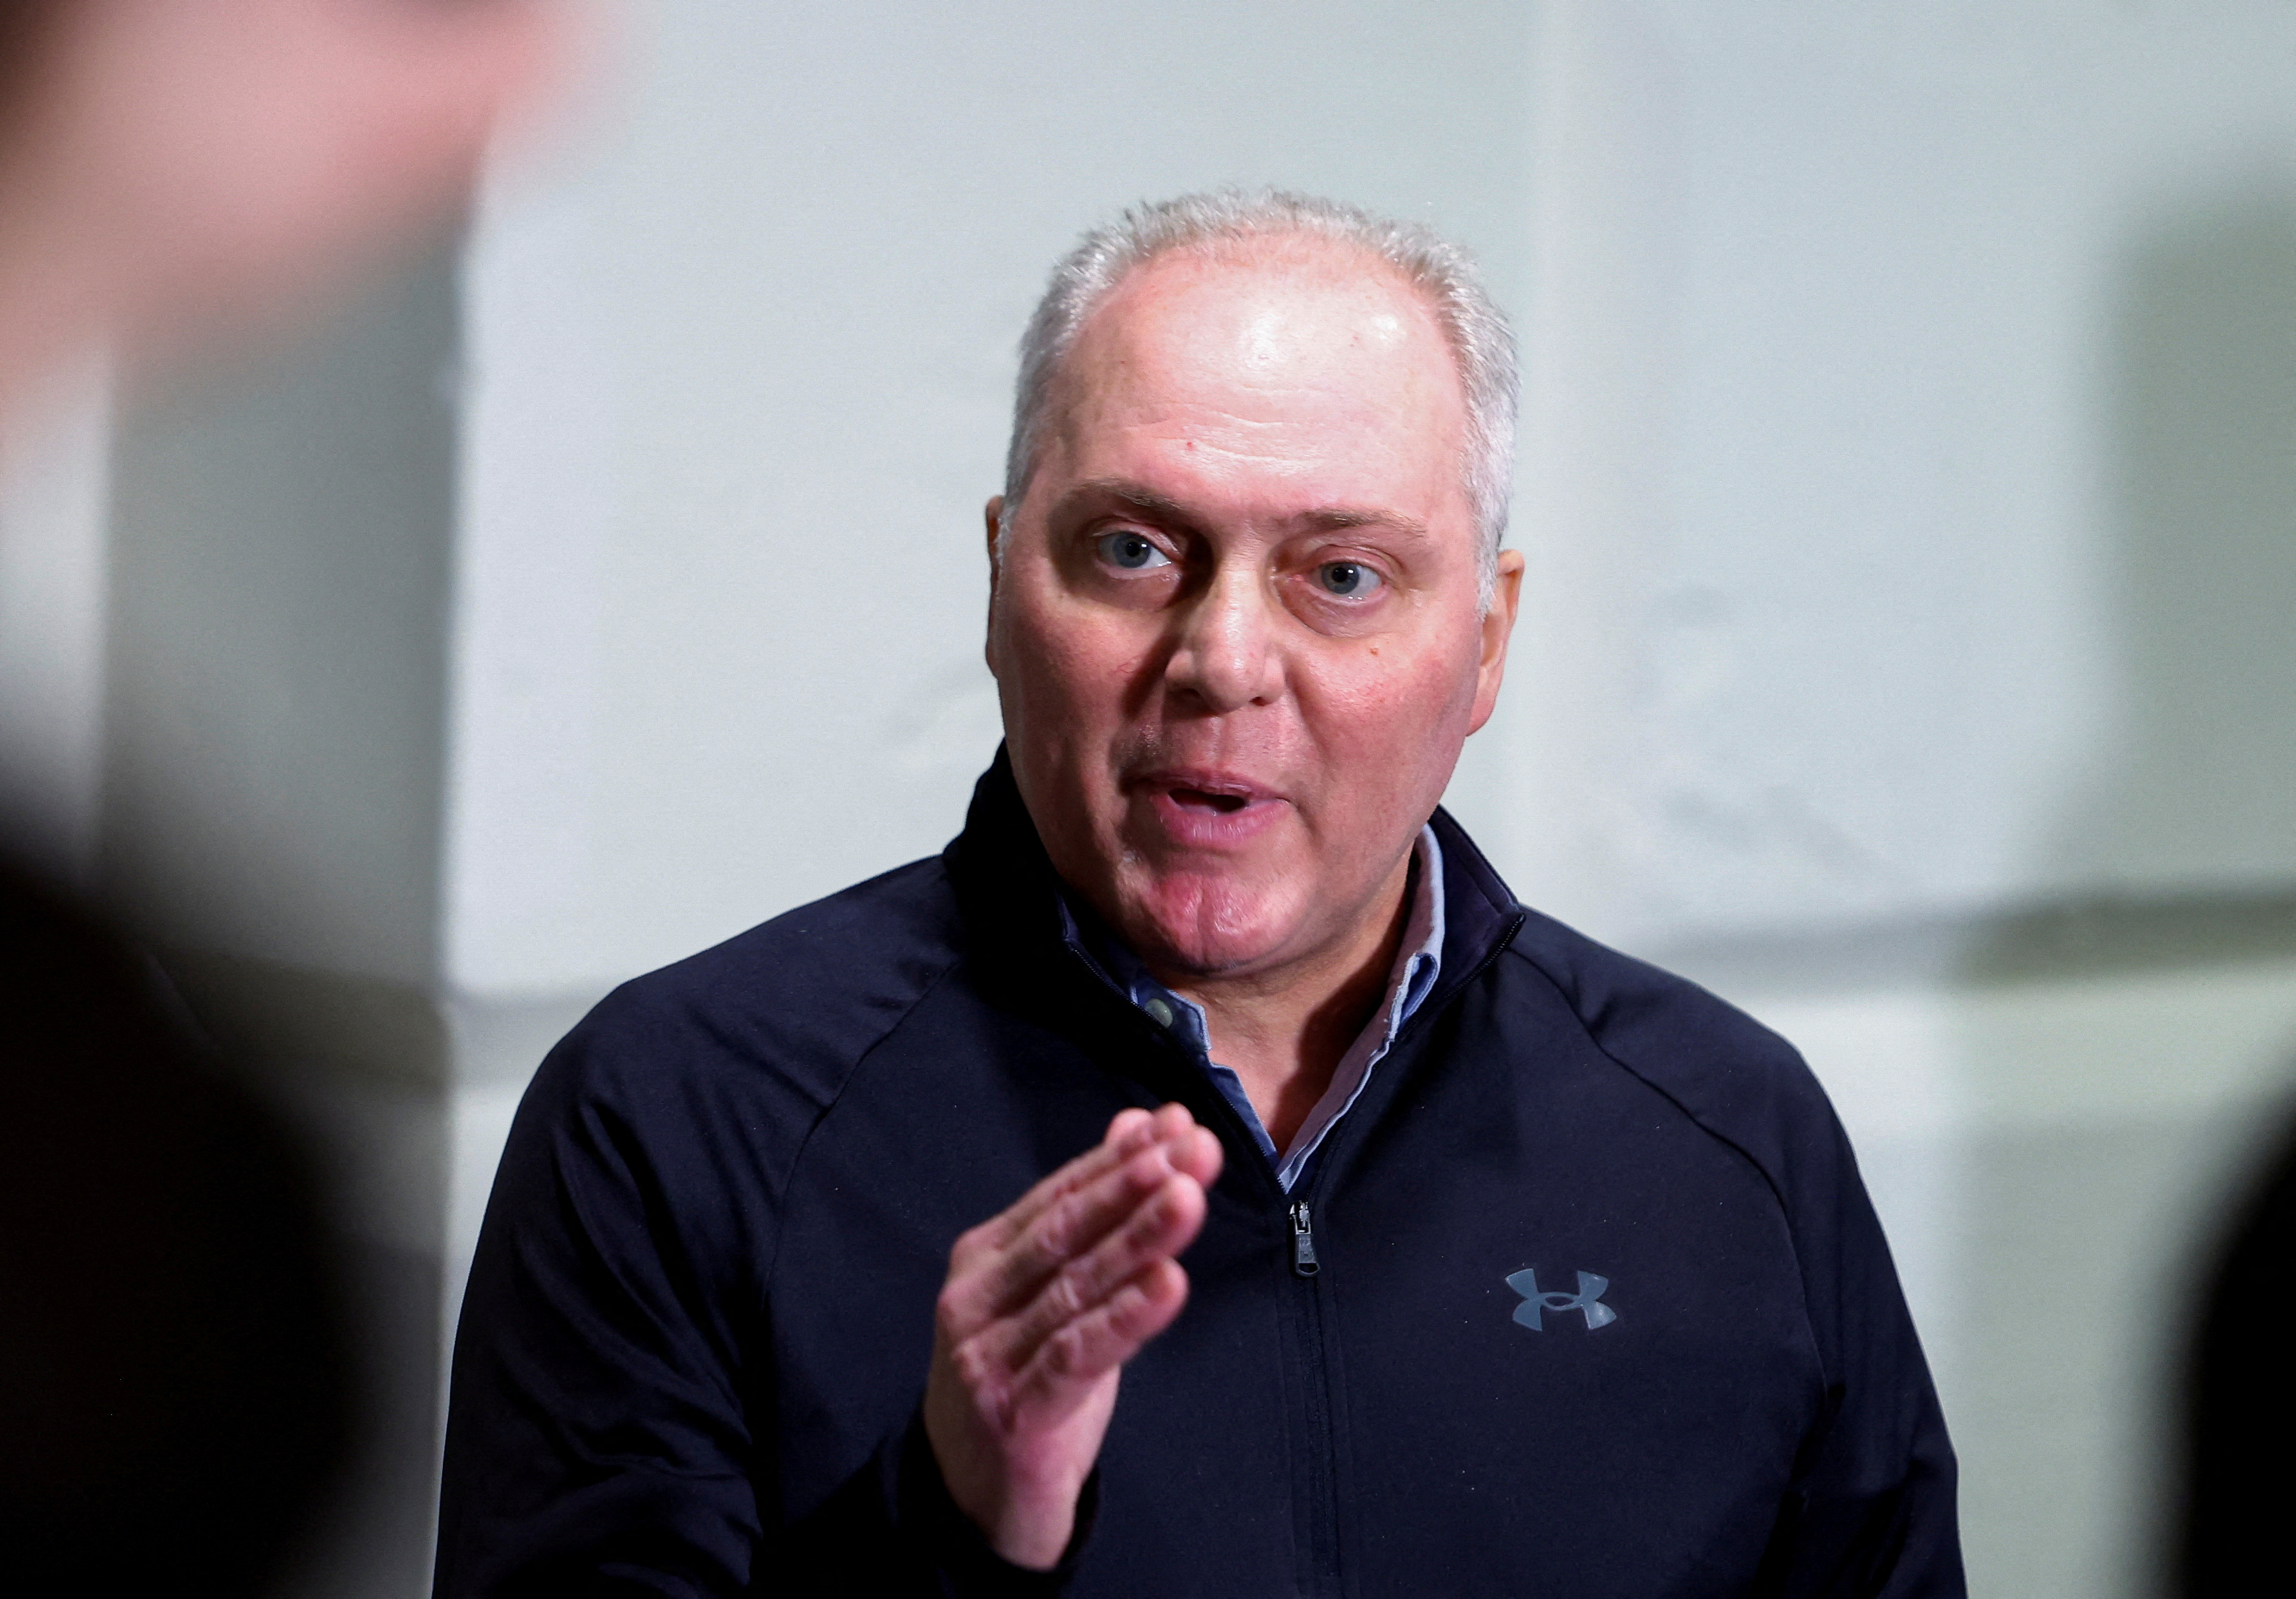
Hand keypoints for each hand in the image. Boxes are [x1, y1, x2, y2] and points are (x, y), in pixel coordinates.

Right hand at [923, 1103, 1222, 1568]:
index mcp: (985, 1259)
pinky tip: (1168, 1285)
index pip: (1060, 1194)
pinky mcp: (1013, 1411)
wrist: (972, 1501)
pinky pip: (1076, 1355)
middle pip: (1064, 1231)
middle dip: (1134, 1184)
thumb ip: (1095, 1217)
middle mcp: (975, 1298)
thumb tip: (1140, 1127)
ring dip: (1137, 1238)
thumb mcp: (1058, 1296)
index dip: (1121, 1157)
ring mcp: (987, 1355)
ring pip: (1073, 1286)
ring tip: (1189, 1199)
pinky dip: (1125, 1318)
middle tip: (1190, 1148)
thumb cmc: (1026, 1381)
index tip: (1179, 1122)